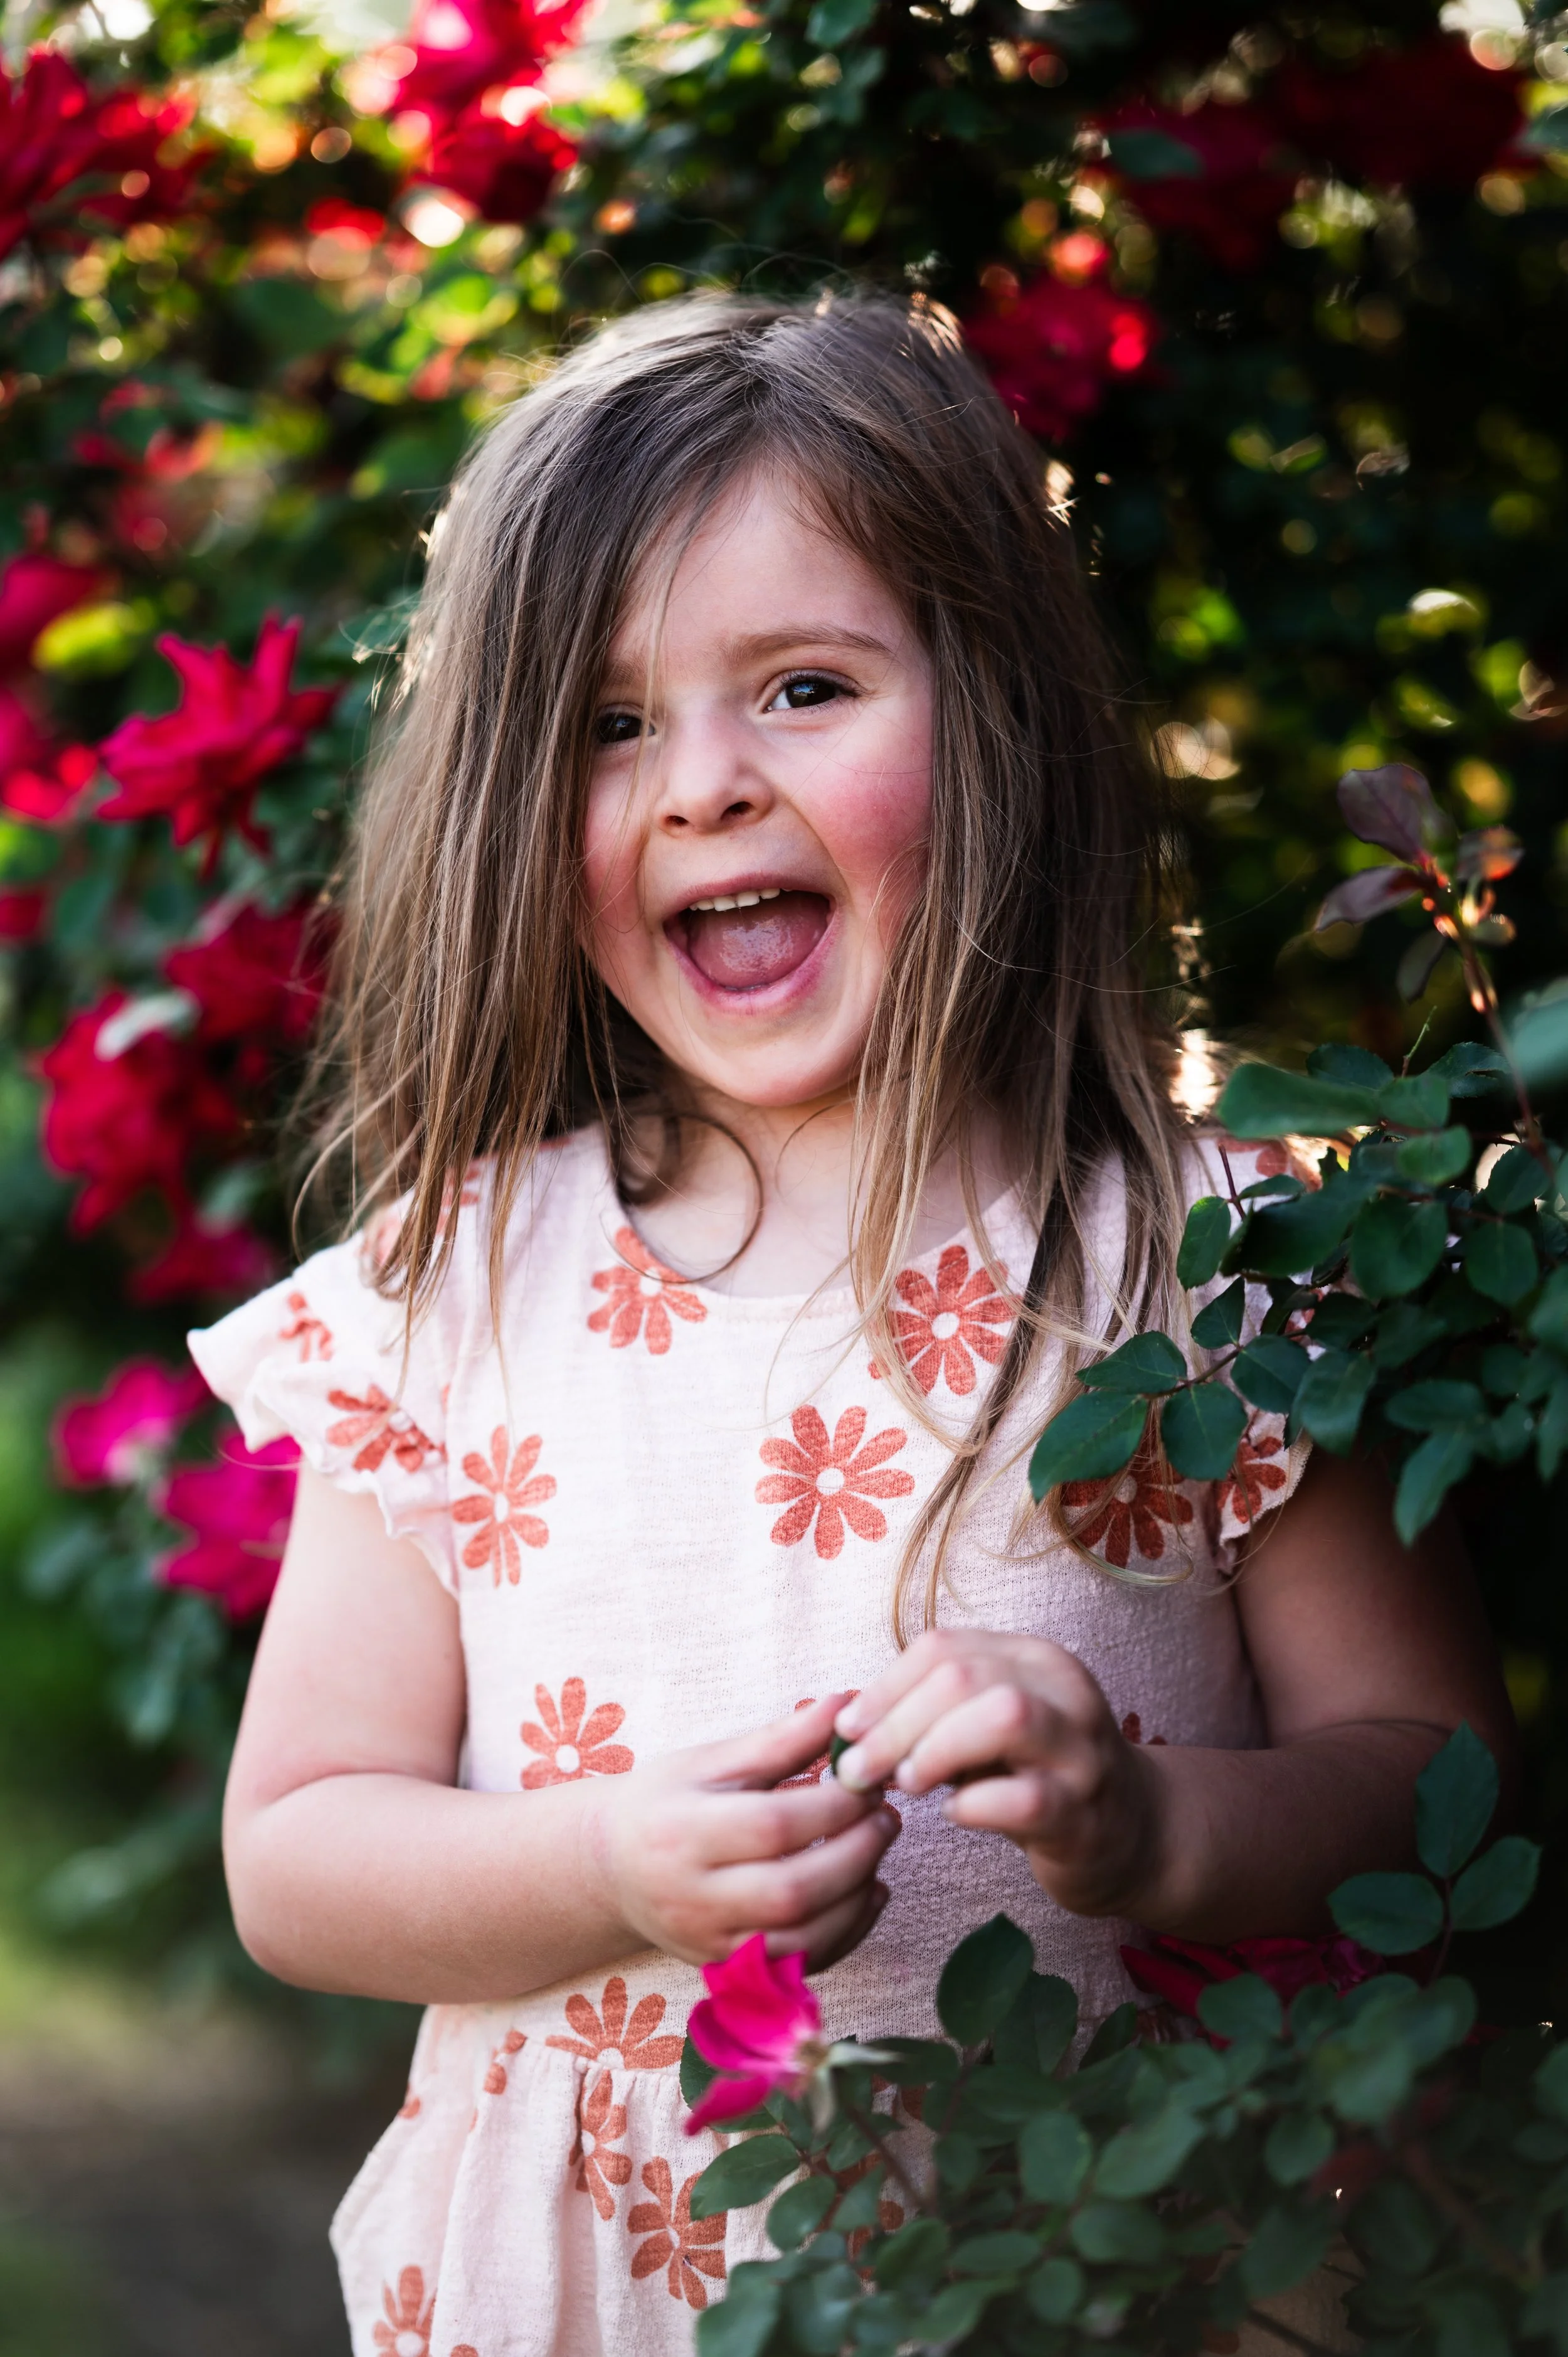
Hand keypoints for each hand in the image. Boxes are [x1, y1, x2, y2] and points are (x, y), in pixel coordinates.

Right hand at [587, 1695, 900, 1968]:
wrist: (610, 1868)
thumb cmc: (665, 1802)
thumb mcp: (711, 1761)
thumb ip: (781, 1739)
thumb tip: (847, 1704)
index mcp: (681, 1832)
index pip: (772, 1826)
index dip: (834, 1805)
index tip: (867, 1780)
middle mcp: (691, 1898)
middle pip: (791, 1890)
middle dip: (855, 1852)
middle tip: (886, 1816)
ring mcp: (710, 1944)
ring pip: (801, 1940)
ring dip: (857, 1896)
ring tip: (877, 1851)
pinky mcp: (728, 1970)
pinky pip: (800, 1965)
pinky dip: (847, 1932)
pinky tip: (865, 1892)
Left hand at [831, 1633, 1163, 1919]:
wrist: (1136, 1835)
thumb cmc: (1040, 1777)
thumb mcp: (991, 1729)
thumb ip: (935, 1713)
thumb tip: (849, 1724)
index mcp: (1034, 1659)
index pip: (944, 1646)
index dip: (883, 1686)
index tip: (846, 1729)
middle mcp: (1065, 1692)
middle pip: (963, 1675)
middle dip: (894, 1722)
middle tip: (858, 1770)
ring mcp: (1081, 1752)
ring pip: (1003, 1716)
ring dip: (935, 1749)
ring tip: (907, 1784)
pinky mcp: (1086, 1816)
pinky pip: (1025, 1799)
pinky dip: (975, 1806)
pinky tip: (957, 1815)